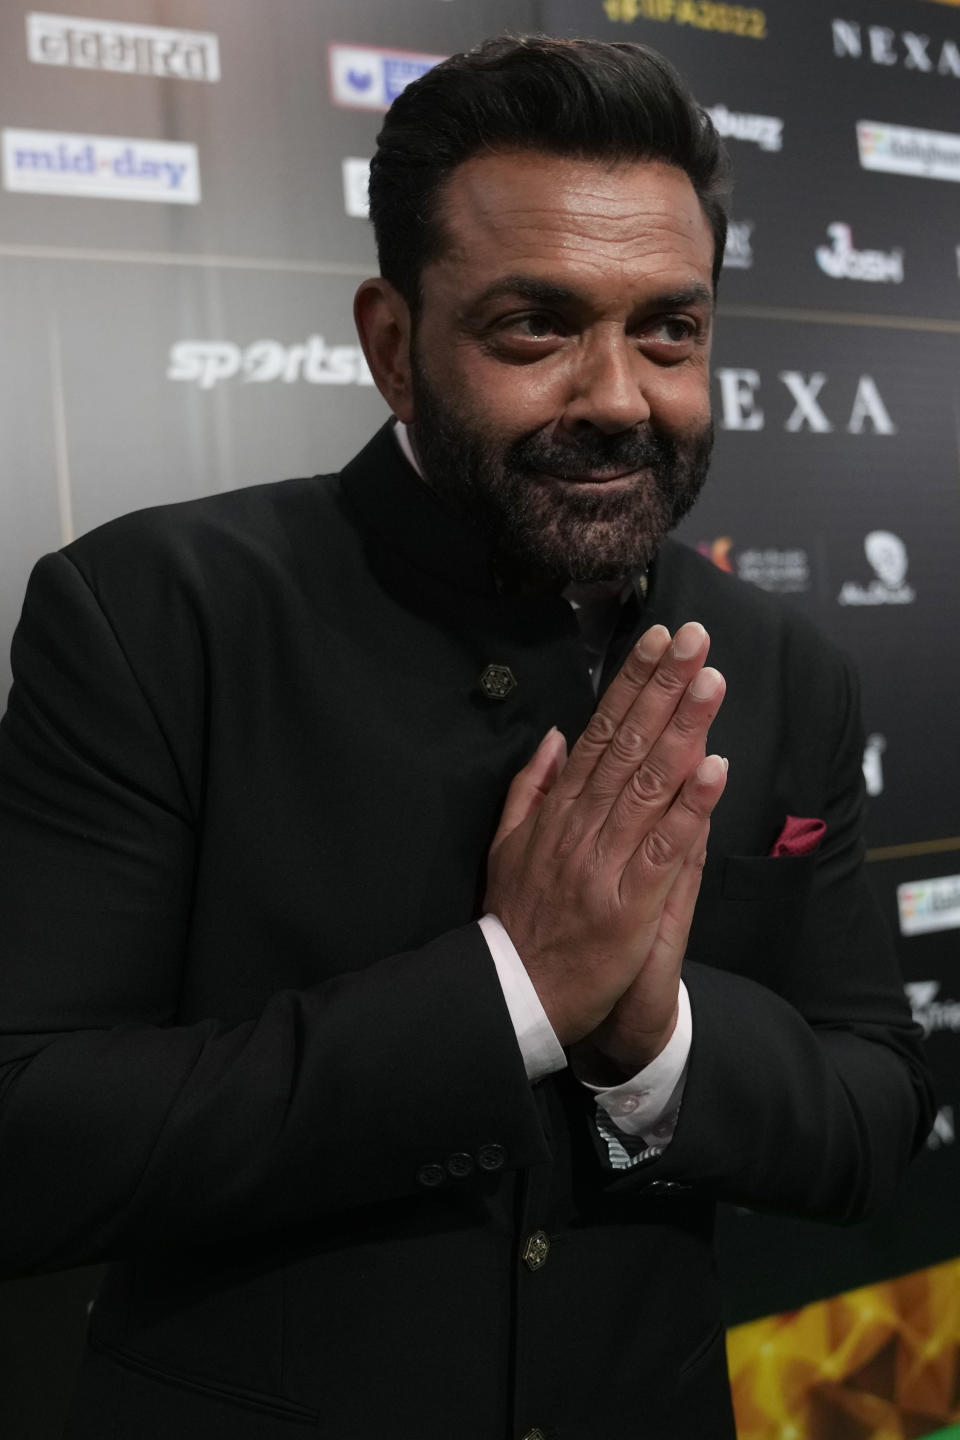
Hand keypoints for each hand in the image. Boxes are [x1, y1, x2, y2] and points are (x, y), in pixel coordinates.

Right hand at [484, 622, 726, 1048]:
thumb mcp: (506, 844)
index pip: (602, 732)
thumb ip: (531, 787)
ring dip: (683, 729)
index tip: (660, 641)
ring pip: (649, 784)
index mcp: (559, 809)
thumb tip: (557, 735)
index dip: (632, 683)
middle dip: (664, 687)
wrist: (513, 994)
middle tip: (696, 638)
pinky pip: (665, 848)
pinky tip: (714, 769)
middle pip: (629, 744)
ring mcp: (606, 862)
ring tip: (711, 682)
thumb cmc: (516, 919)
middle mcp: (583, 825)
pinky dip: (689, 808)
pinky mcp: (629, 904)